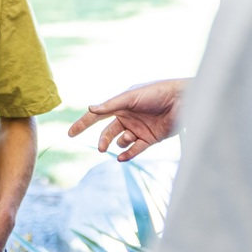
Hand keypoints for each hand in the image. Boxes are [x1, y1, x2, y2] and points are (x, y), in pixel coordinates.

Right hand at [67, 78, 187, 161]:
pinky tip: (122, 158)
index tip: (70, 134)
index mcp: (120, 105)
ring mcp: (138, 129)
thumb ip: (110, 105)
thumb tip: (90, 108)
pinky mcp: (150, 139)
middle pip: (108, 132)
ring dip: (121, 143)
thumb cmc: (156, 93)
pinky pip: (135, 150)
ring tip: (130, 138)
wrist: (182, 101)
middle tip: (101, 147)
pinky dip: (128, 154)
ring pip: (121, 142)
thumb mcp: (130, 97)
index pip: (97, 116)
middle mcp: (127, 118)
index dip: (83, 124)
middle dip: (103, 140)